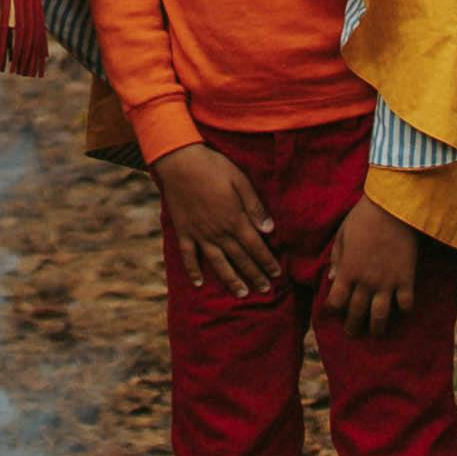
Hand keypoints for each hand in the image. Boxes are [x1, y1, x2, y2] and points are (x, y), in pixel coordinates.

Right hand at [154, 142, 280, 298]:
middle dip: (255, 275)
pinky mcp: (184, 232)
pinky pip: (189, 256)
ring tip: (242, 293)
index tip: (277, 273)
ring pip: (218, 263)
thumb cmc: (213, 167)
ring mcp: (200, 234)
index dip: (267, 261)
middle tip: (265, 289)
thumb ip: (255, 206)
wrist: (179, 161)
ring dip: (231, 280)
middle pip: (240, 259)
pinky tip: (199, 283)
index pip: (256, 247)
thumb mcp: (240, 181)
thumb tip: (270, 229)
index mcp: (235, 219)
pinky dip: (193, 271)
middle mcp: (218, 232)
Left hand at [319, 191, 424, 334]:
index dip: (333, 309)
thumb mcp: (342, 235)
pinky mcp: (406, 279)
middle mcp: (365, 281)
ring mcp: (387, 282)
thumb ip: (337, 259)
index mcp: (348, 270)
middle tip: (352, 333)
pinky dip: (403, 310)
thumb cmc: (363, 217)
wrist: (392, 208)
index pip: (336, 301)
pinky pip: (405, 304)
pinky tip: (401, 310)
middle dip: (352, 326)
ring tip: (376, 333)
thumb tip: (331, 279)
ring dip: (377, 328)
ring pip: (380, 316)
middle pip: (356, 313)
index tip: (335, 311)